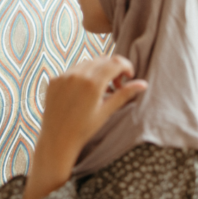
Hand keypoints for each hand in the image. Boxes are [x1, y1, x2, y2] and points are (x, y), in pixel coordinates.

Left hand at [21, 55, 146, 198]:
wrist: (58, 139)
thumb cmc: (85, 128)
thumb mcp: (106, 111)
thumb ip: (124, 94)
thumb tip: (143, 84)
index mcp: (93, 83)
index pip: (115, 62)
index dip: (126, 66)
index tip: (129, 77)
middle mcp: (77, 75)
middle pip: (102, 60)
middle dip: (113, 68)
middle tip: (117, 85)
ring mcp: (63, 76)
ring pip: (87, 63)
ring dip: (98, 70)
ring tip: (101, 89)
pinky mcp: (54, 79)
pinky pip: (72, 70)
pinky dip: (82, 75)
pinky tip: (84, 91)